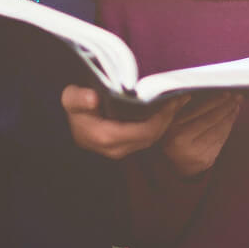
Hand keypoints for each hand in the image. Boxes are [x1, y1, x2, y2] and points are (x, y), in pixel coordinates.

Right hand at [61, 85, 186, 159]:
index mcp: (106, 137)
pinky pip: (146, 138)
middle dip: (168, 117)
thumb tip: (92, 98)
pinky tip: (165, 110)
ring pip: (151, 138)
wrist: (68, 122)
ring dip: (165, 121)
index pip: (144, 131)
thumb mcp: (70, 98)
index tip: (172, 98)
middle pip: (152, 136)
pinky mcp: (125, 148)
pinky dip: (158, 124)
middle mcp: (116, 149)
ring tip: (177, 101)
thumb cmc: (73, 106)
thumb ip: (79, 98)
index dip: (162, 116)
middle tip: (180, 97)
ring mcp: (120, 151)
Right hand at [161, 93, 240, 176]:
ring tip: (236, 106)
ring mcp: (198, 154)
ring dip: (230, 117)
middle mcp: (186, 144)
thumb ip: (181, 108)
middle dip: (227, 107)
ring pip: (219, 131)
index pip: (200, 112)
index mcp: (176, 131)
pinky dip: (227, 129)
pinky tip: (231, 120)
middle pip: (212, 121)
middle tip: (237, 97)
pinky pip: (221, 141)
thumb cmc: (172, 137)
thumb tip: (196, 94)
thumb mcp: (170, 122)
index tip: (227, 93)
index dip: (215, 102)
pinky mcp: (207, 160)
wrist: (173, 166)